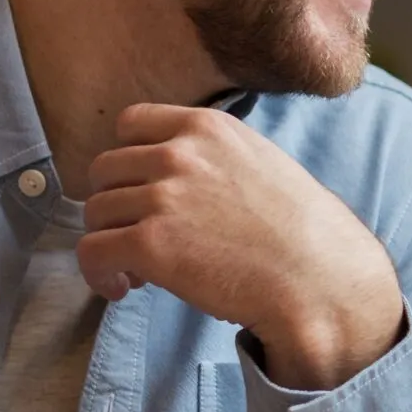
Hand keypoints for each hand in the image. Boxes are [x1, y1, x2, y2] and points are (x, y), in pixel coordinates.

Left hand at [79, 104, 404, 390]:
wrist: (319, 279)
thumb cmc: (303, 232)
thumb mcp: (261, 162)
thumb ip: (213, 157)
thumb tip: (173, 177)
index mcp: (207, 127)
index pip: (131, 123)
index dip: (129, 161)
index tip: (140, 190)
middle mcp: (179, 153)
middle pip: (105, 169)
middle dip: (116, 203)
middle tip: (140, 236)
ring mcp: (162, 197)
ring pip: (95, 211)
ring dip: (109, 240)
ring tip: (137, 270)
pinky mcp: (150, 244)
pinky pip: (93, 251)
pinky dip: (99, 273)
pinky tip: (124, 288)